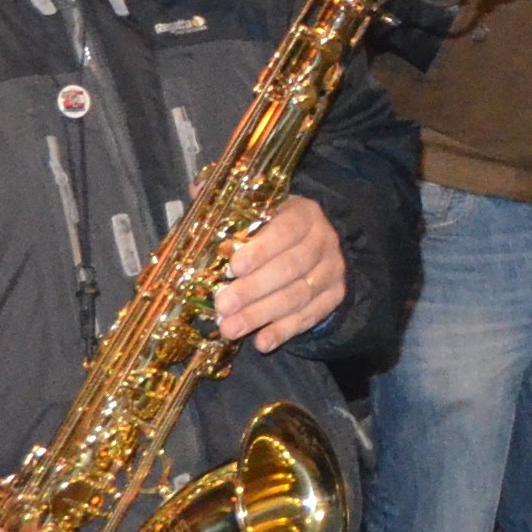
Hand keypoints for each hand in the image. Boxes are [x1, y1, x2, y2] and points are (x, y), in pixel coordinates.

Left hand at [212, 194, 348, 351]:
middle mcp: (324, 240)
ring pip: (298, 295)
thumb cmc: (274, 226)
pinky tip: (261, 342)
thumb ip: (228, 201)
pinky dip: (285, 331)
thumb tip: (197, 189)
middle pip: (291, 267)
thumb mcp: (258, 207)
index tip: (233, 266)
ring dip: (262, 314)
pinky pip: (310, 316)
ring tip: (230, 329)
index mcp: (303, 213)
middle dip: (254, 289)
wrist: (317, 244)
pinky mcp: (334, 296)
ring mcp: (332, 270)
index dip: (261, 248)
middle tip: (222, 305)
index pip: (286, 229)